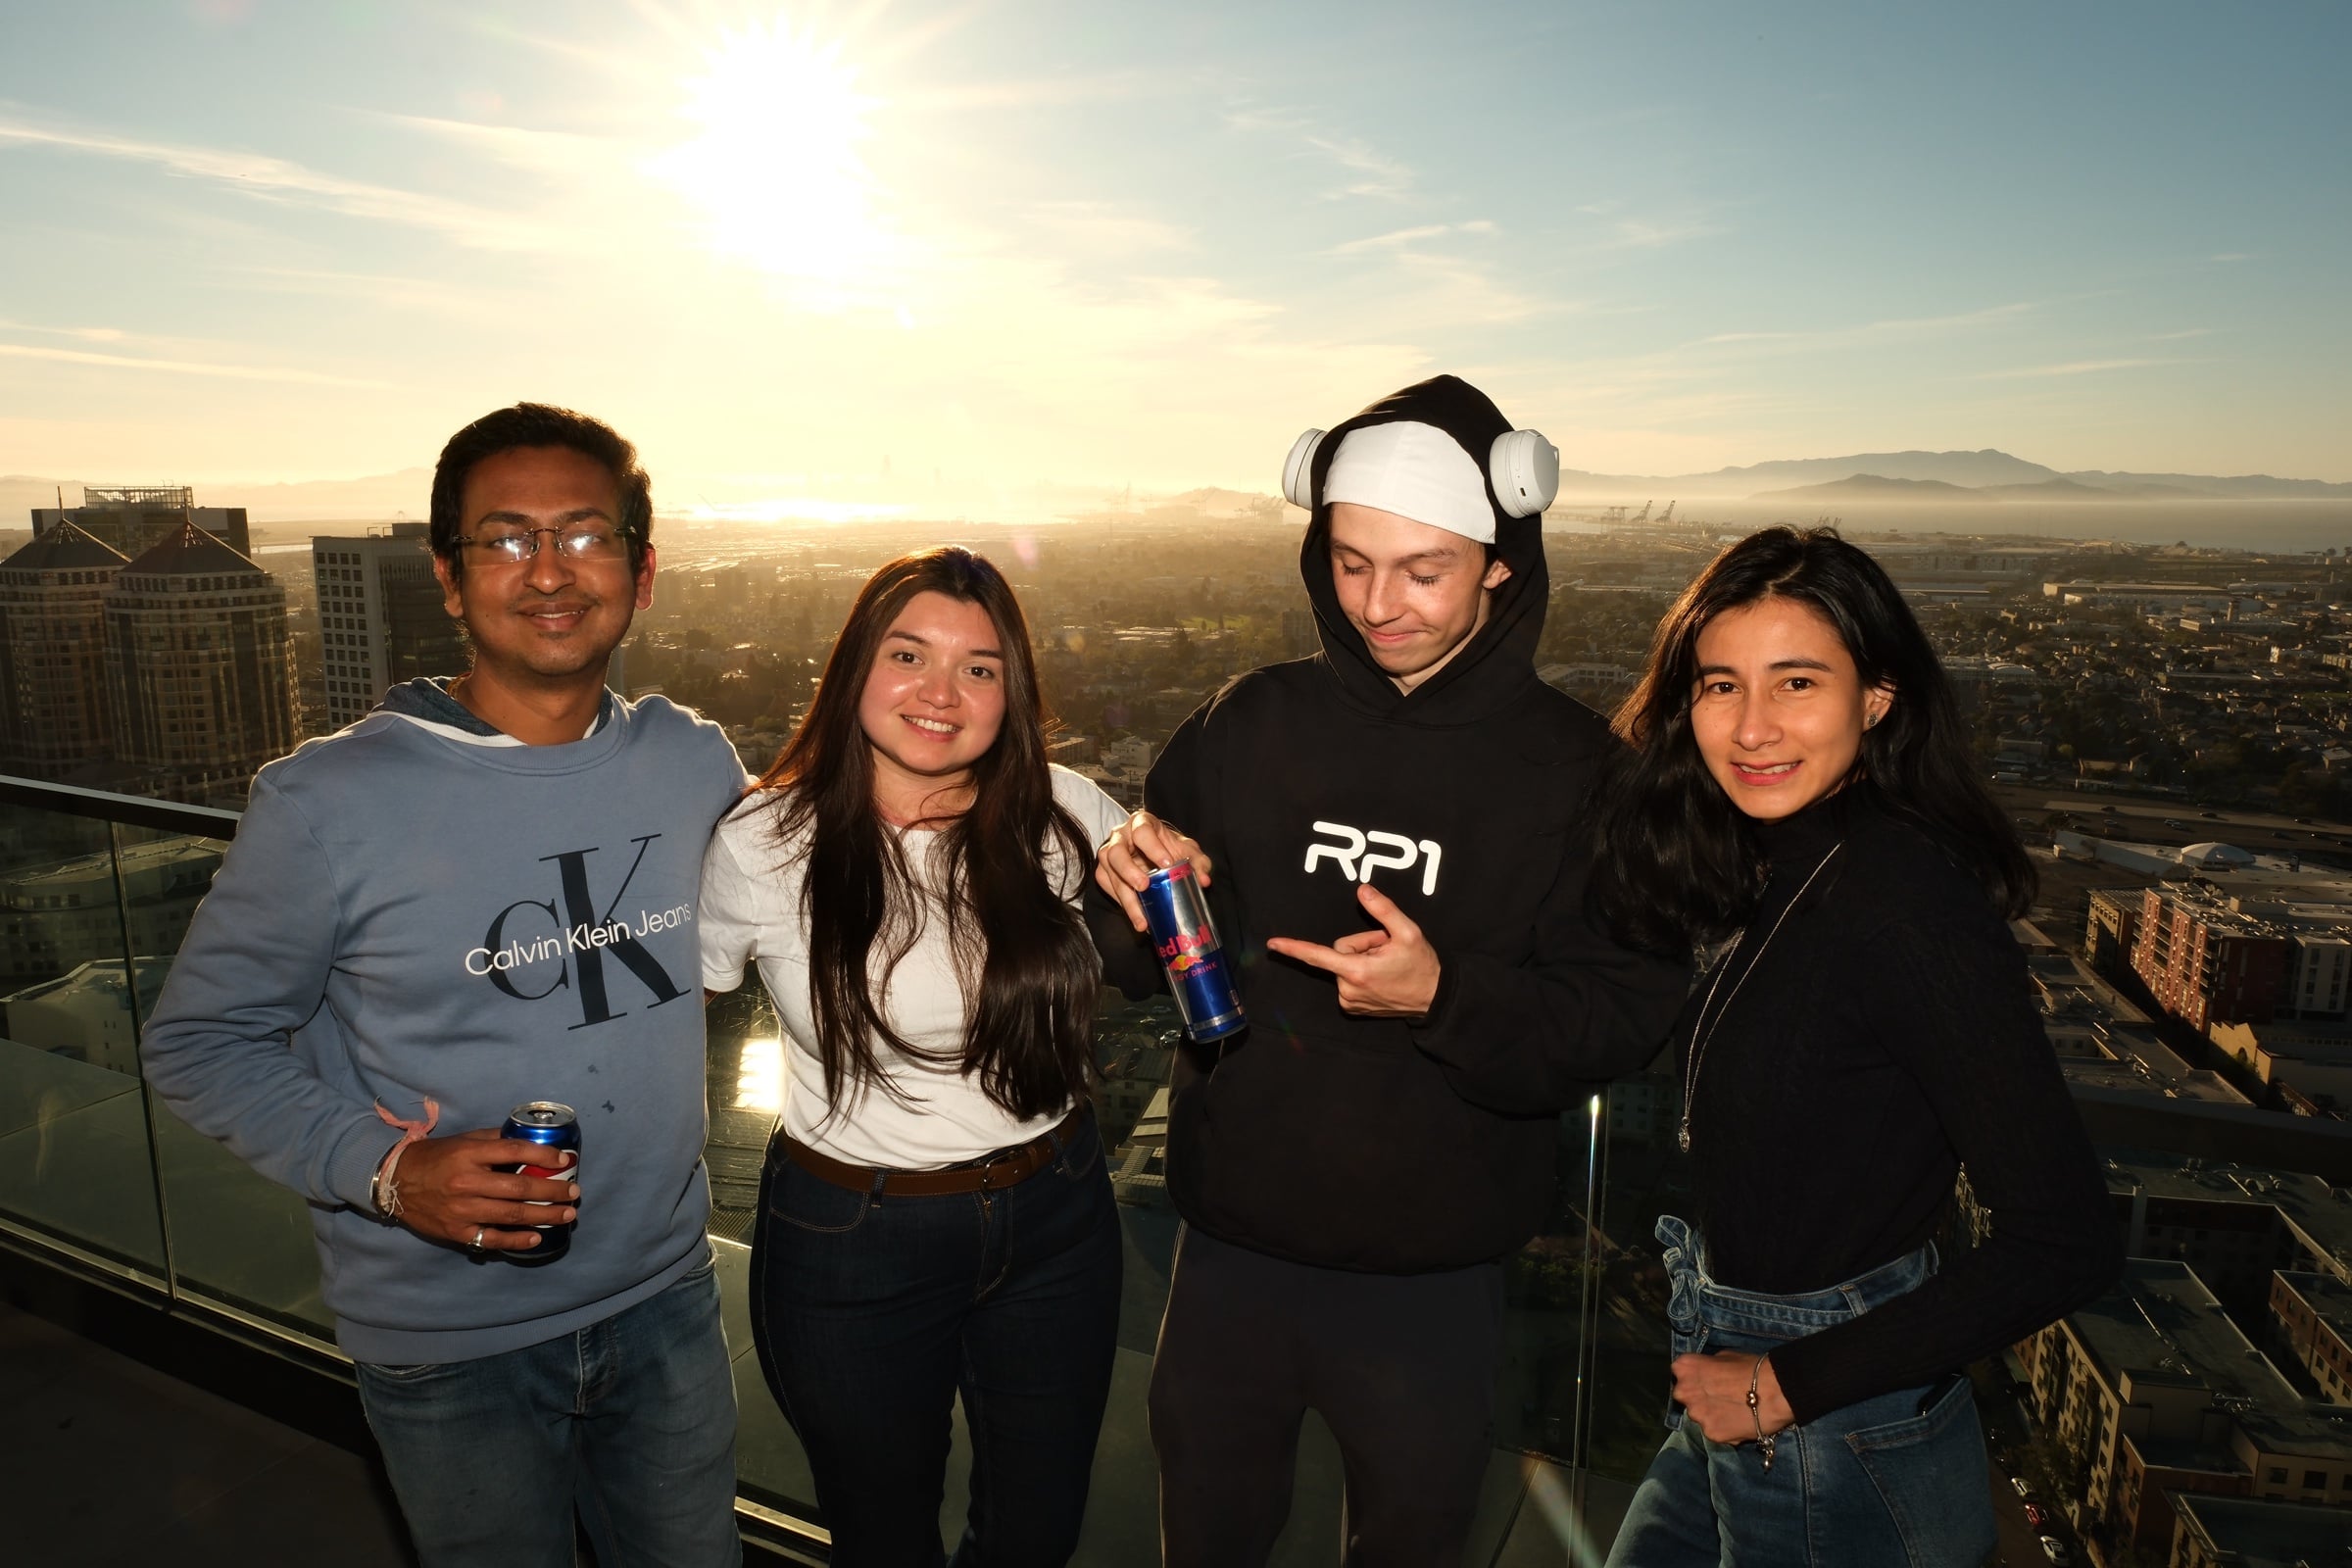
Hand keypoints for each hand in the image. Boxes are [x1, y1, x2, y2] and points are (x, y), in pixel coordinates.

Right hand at [389, 1128, 578, 1253]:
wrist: (395, 1182)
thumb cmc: (435, 1157)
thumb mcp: (463, 1140)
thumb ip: (495, 1141)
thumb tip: (530, 1140)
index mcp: (469, 1154)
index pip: (513, 1151)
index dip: (543, 1155)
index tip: (565, 1160)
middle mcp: (466, 1182)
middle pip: (519, 1187)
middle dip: (552, 1190)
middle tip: (574, 1192)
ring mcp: (462, 1210)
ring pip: (511, 1214)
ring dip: (544, 1215)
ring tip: (566, 1214)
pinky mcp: (456, 1231)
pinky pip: (492, 1238)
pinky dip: (516, 1240)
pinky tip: (536, 1237)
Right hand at [1093, 810, 1213, 932]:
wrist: (1156, 854)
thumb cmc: (1169, 848)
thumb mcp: (1187, 850)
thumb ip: (1198, 863)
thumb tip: (1204, 881)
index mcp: (1141, 823)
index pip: (1142, 831)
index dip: (1153, 847)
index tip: (1167, 864)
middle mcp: (1120, 836)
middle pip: (1116, 852)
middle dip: (1129, 871)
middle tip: (1144, 887)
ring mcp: (1109, 854)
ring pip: (1108, 873)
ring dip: (1125, 897)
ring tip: (1141, 919)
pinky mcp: (1104, 871)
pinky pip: (1107, 887)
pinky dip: (1121, 903)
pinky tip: (1136, 916)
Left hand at [1265, 883, 1439, 1016]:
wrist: (1434, 999)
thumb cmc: (1421, 965)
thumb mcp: (1408, 932)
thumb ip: (1383, 909)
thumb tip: (1362, 889)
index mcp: (1357, 970)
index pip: (1317, 955)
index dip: (1293, 948)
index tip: (1273, 944)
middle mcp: (1348, 988)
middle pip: (1340, 951)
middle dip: (1361, 945)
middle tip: (1387, 950)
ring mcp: (1349, 1001)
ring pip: (1344, 966)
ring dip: (1363, 961)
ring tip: (1387, 966)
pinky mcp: (1353, 1007)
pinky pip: (1348, 980)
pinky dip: (1362, 975)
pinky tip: (1382, 977)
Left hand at [1670, 1351, 1791, 1444]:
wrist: (1776, 1391)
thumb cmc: (1751, 1367)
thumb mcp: (1724, 1357)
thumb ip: (1708, 1367)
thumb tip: (1707, 1373)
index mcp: (1684, 1368)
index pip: (1680, 1373)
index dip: (1695, 1377)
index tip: (1707, 1379)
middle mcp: (1684, 1392)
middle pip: (1686, 1397)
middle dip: (1699, 1397)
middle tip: (1720, 1397)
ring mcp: (1697, 1415)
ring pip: (1700, 1416)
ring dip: (1710, 1414)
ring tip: (1732, 1411)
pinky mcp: (1711, 1434)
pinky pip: (1714, 1431)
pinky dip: (1723, 1428)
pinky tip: (1738, 1422)